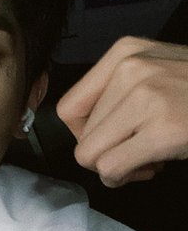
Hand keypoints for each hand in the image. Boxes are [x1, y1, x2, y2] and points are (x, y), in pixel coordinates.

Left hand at [56, 37, 187, 186]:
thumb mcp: (153, 72)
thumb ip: (114, 94)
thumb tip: (82, 135)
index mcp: (123, 53)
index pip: (68, 109)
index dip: (84, 135)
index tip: (109, 138)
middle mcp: (130, 69)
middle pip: (81, 138)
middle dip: (106, 153)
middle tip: (139, 149)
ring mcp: (146, 98)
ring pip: (90, 156)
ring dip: (115, 167)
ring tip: (147, 155)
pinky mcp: (163, 129)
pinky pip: (111, 169)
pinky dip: (124, 177)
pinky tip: (151, 166)